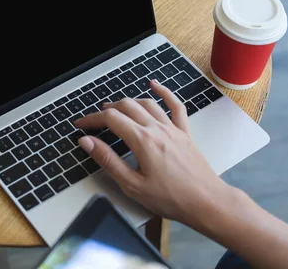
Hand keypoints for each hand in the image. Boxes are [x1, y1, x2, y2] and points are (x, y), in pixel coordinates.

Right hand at [74, 80, 232, 227]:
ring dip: (127, 102)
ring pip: (146, 104)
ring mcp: (172, 129)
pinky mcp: (184, 133)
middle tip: (94, 121)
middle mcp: (157, 129)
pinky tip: (155, 85)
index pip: (111, 119)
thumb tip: (88, 143)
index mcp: (142, 141)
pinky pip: (175, 106)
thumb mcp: (132, 185)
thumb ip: (108, 161)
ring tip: (114, 107)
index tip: (81, 125)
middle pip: (126, 107)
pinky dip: (164, 92)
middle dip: (106, 110)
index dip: (92, 119)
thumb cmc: (171, 199)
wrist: (206, 202)